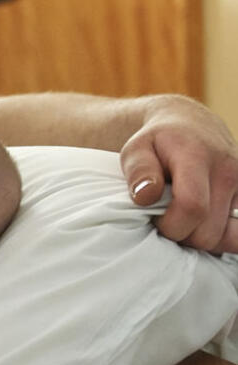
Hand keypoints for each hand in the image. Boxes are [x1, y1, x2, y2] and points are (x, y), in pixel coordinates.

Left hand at [121, 95, 237, 251]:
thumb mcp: (137, 149)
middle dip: (181, 234)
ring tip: (183, 218)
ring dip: (200, 236)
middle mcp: (228, 171)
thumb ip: (138, 171)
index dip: (170, 224)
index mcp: (197, 157)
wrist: (194, 126)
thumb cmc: (160, 142)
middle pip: (208, 231)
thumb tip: (145, 196)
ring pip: (225, 238)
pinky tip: (202, 223)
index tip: (155, 218)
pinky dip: (220, 237)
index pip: (192, 207)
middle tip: (166, 219)